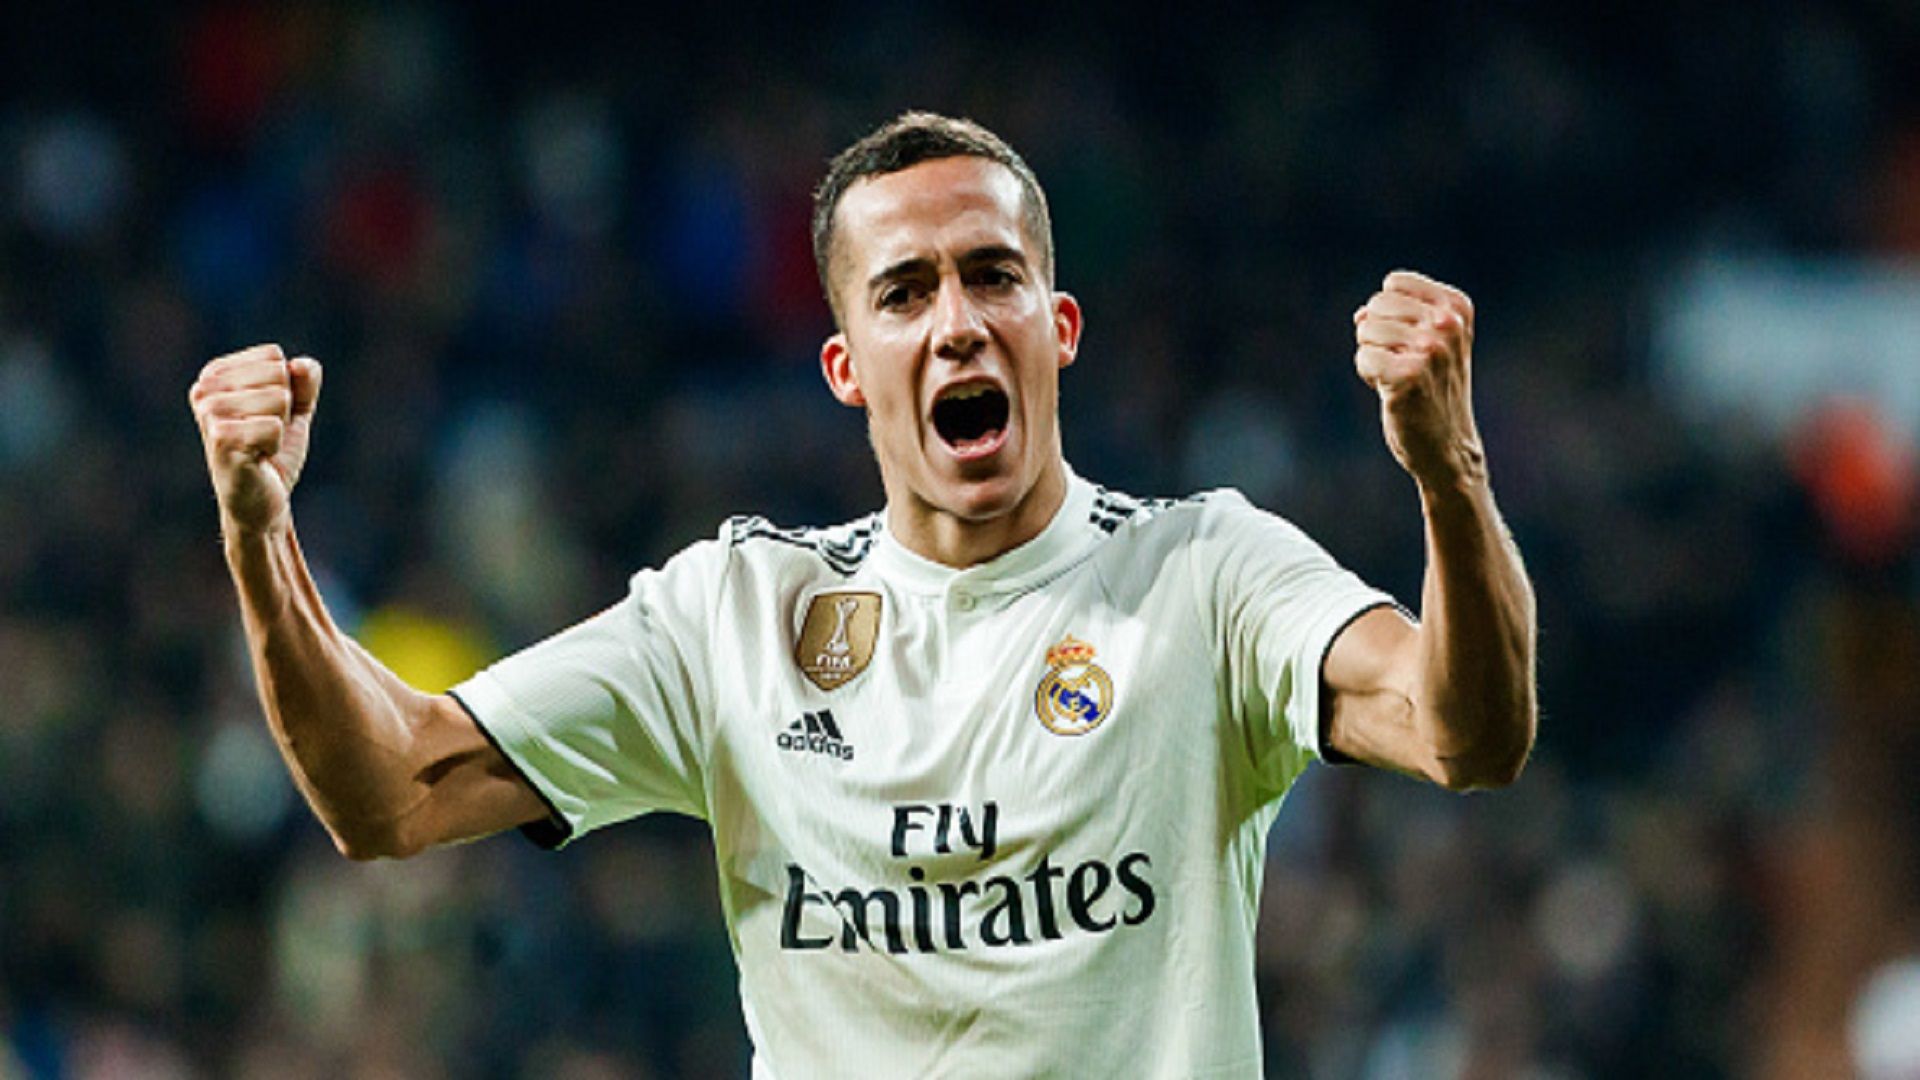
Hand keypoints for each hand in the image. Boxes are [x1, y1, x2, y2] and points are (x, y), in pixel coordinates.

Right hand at [189, 344, 322, 535]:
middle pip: (278, 375)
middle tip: (264, 435)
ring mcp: (209, 413)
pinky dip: (275, 446)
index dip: (286, 389)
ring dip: (279, 428)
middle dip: (284, 409)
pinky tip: (257, 458)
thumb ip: (304, 382)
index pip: (274, 356)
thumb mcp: (295, 411)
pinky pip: (274, 426)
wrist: (262, 503)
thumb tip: (303, 365)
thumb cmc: (272, 453)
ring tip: (260, 446)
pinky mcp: (220, 438)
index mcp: (215, 375)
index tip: (267, 415)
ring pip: (279, 398)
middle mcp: (205, 389)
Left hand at [1353, 270, 1483, 489]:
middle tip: (1403, 364)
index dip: (1389, 313)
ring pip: (1366, 330)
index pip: (1393, 284)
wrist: (1447, 445)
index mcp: (1457, 307)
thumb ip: (1397, 315)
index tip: (1412, 341)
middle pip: (1376, 305)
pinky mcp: (1410, 375)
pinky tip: (1392, 391)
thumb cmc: (1432, 389)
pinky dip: (1369, 376)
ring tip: (1400, 378)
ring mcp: (1431, 348)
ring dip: (1374, 357)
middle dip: (1378, 335)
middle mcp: (1449, 323)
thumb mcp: (1429, 340)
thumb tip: (1360, 315)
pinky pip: (1363, 358)